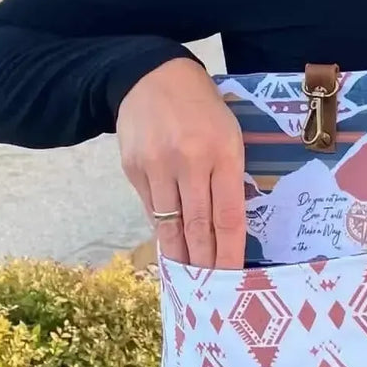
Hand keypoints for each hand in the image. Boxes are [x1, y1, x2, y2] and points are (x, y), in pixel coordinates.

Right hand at [116, 57, 246, 267]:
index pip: (228, 215)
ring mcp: (157, 165)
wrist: (152, 76)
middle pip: (198, 226)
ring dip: (179, 254)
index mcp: (222, 152)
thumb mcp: (229, 134)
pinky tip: (169, 244)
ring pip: (169, 223)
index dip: (230, 251)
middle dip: (204, 262)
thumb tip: (224, 227)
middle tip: (209, 289)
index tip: (233, 276)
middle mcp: (189, 161)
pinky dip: (161, 228)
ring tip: (188, 276)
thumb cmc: (203, 108)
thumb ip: (229, 176)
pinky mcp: (133, 168)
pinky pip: (150, 207)